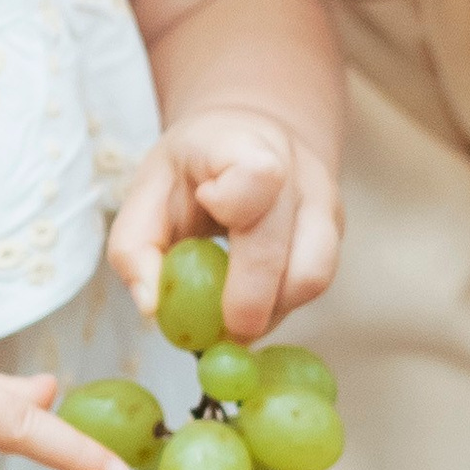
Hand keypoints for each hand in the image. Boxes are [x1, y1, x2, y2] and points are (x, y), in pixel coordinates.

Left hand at [109, 110, 339, 339]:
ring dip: (272, 311)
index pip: (258, 173)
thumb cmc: (192, 172)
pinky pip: (317, 281)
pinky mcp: (335, 229)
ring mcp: (322, 199)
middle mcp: (293, 169)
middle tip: (219, 333)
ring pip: (313, 273)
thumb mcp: (148, 189)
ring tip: (237, 319)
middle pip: (281, 243)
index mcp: (240, 145)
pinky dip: (284, 306)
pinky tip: (257, 304)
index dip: (233, 202)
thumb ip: (134, 247)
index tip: (207, 207)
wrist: (250, 136)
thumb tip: (152, 308)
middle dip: (246, 301)